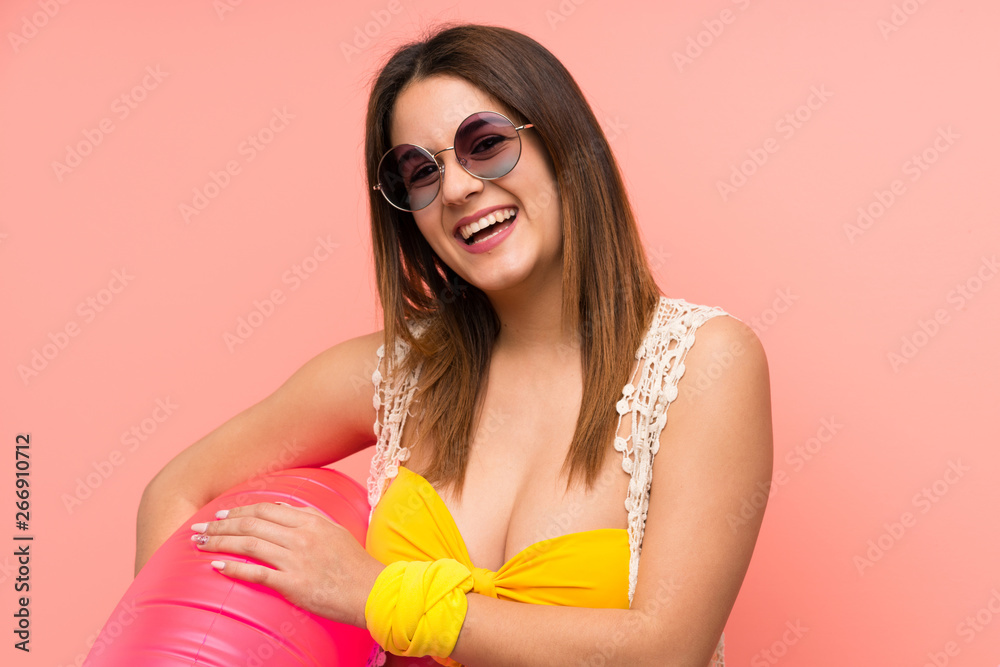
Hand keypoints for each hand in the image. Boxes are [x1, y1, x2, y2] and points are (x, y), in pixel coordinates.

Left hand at [189, 501, 383, 628]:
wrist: (372, 592)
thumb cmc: (355, 564)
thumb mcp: (336, 531)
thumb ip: (310, 517)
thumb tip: (283, 509)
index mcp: (311, 522)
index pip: (266, 510)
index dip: (239, 510)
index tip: (221, 514)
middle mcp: (301, 537)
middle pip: (252, 524)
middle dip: (221, 525)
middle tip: (199, 529)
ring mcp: (296, 560)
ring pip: (249, 545)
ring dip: (220, 542)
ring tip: (200, 544)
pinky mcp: (293, 584)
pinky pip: (256, 573)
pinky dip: (233, 568)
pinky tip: (215, 565)